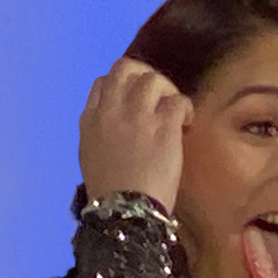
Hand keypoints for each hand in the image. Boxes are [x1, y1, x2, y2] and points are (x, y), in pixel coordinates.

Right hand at [79, 59, 191, 213]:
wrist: (125, 209)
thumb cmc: (109, 192)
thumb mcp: (90, 156)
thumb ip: (100, 133)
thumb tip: (113, 126)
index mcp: (90, 119)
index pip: (103, 82)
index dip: (122, 85)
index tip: (136, 101)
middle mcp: (111, 110)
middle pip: (125, 68)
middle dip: (145, 75)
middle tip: (159, 96)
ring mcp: (137, 116)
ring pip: (153, 79)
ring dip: (168, 91)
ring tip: (175, 112)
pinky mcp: (163, 127)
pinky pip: (177, 100)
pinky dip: (185, 106)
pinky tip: (187, 122)